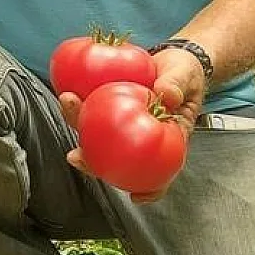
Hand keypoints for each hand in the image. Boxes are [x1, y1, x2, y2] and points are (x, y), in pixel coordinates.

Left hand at [60, 47, 205, 203]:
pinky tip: (68, 92)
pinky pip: (91, 105)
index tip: (136, 196)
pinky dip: (79, 100)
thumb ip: (177, 85)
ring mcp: (121, 121)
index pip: (160, 171)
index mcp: (163, 138)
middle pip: (115, 157)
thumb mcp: (186, 76)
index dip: (150, 188)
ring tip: (67, 102)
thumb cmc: (184, 74)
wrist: (172, 58)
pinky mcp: (108, 102)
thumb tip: (167, 95)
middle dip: (92, 163)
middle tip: (76, 157)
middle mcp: (138, 136)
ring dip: (77, 121)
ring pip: (96, 131)